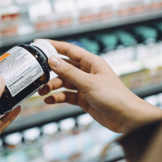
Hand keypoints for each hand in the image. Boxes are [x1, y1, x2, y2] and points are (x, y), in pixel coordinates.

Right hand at [38, 39, 161, 133]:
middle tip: (35, 76)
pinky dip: (58, 97)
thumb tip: (52, 60)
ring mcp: (85, 86)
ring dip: (52, 86)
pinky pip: (67, 96)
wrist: (126, 117)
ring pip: (64, 83)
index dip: (53, 46)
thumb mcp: (88, 83)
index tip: (38, 44)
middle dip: (49, 71)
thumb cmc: (114, 96)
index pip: (69, 50)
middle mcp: (88, 72)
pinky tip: (49, 100)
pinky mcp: (84, 99)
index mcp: (92, 62)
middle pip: (64, 67)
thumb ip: (69, 72)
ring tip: (41, 92)